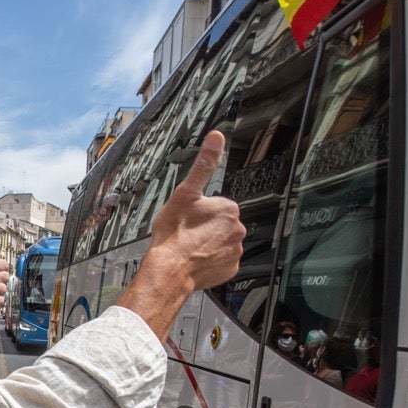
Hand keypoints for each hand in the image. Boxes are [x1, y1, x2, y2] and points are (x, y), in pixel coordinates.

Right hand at [147, 130, 244, 292]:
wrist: (170, 269)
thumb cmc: (173, 234)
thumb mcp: (185, 193)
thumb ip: (204, 165)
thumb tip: (216, 138)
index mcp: (229, 209)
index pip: (218, 206)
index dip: (201, 210)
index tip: (189, 217)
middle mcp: (238, 229)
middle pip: (221, 224)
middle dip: (207, 227)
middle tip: (187, 232)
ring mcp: (235, 251)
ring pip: (222, 242)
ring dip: (209, 243)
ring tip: (190, 246)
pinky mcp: (230, 269)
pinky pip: (222, 261)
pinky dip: (211, 260)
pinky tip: (197, 259)